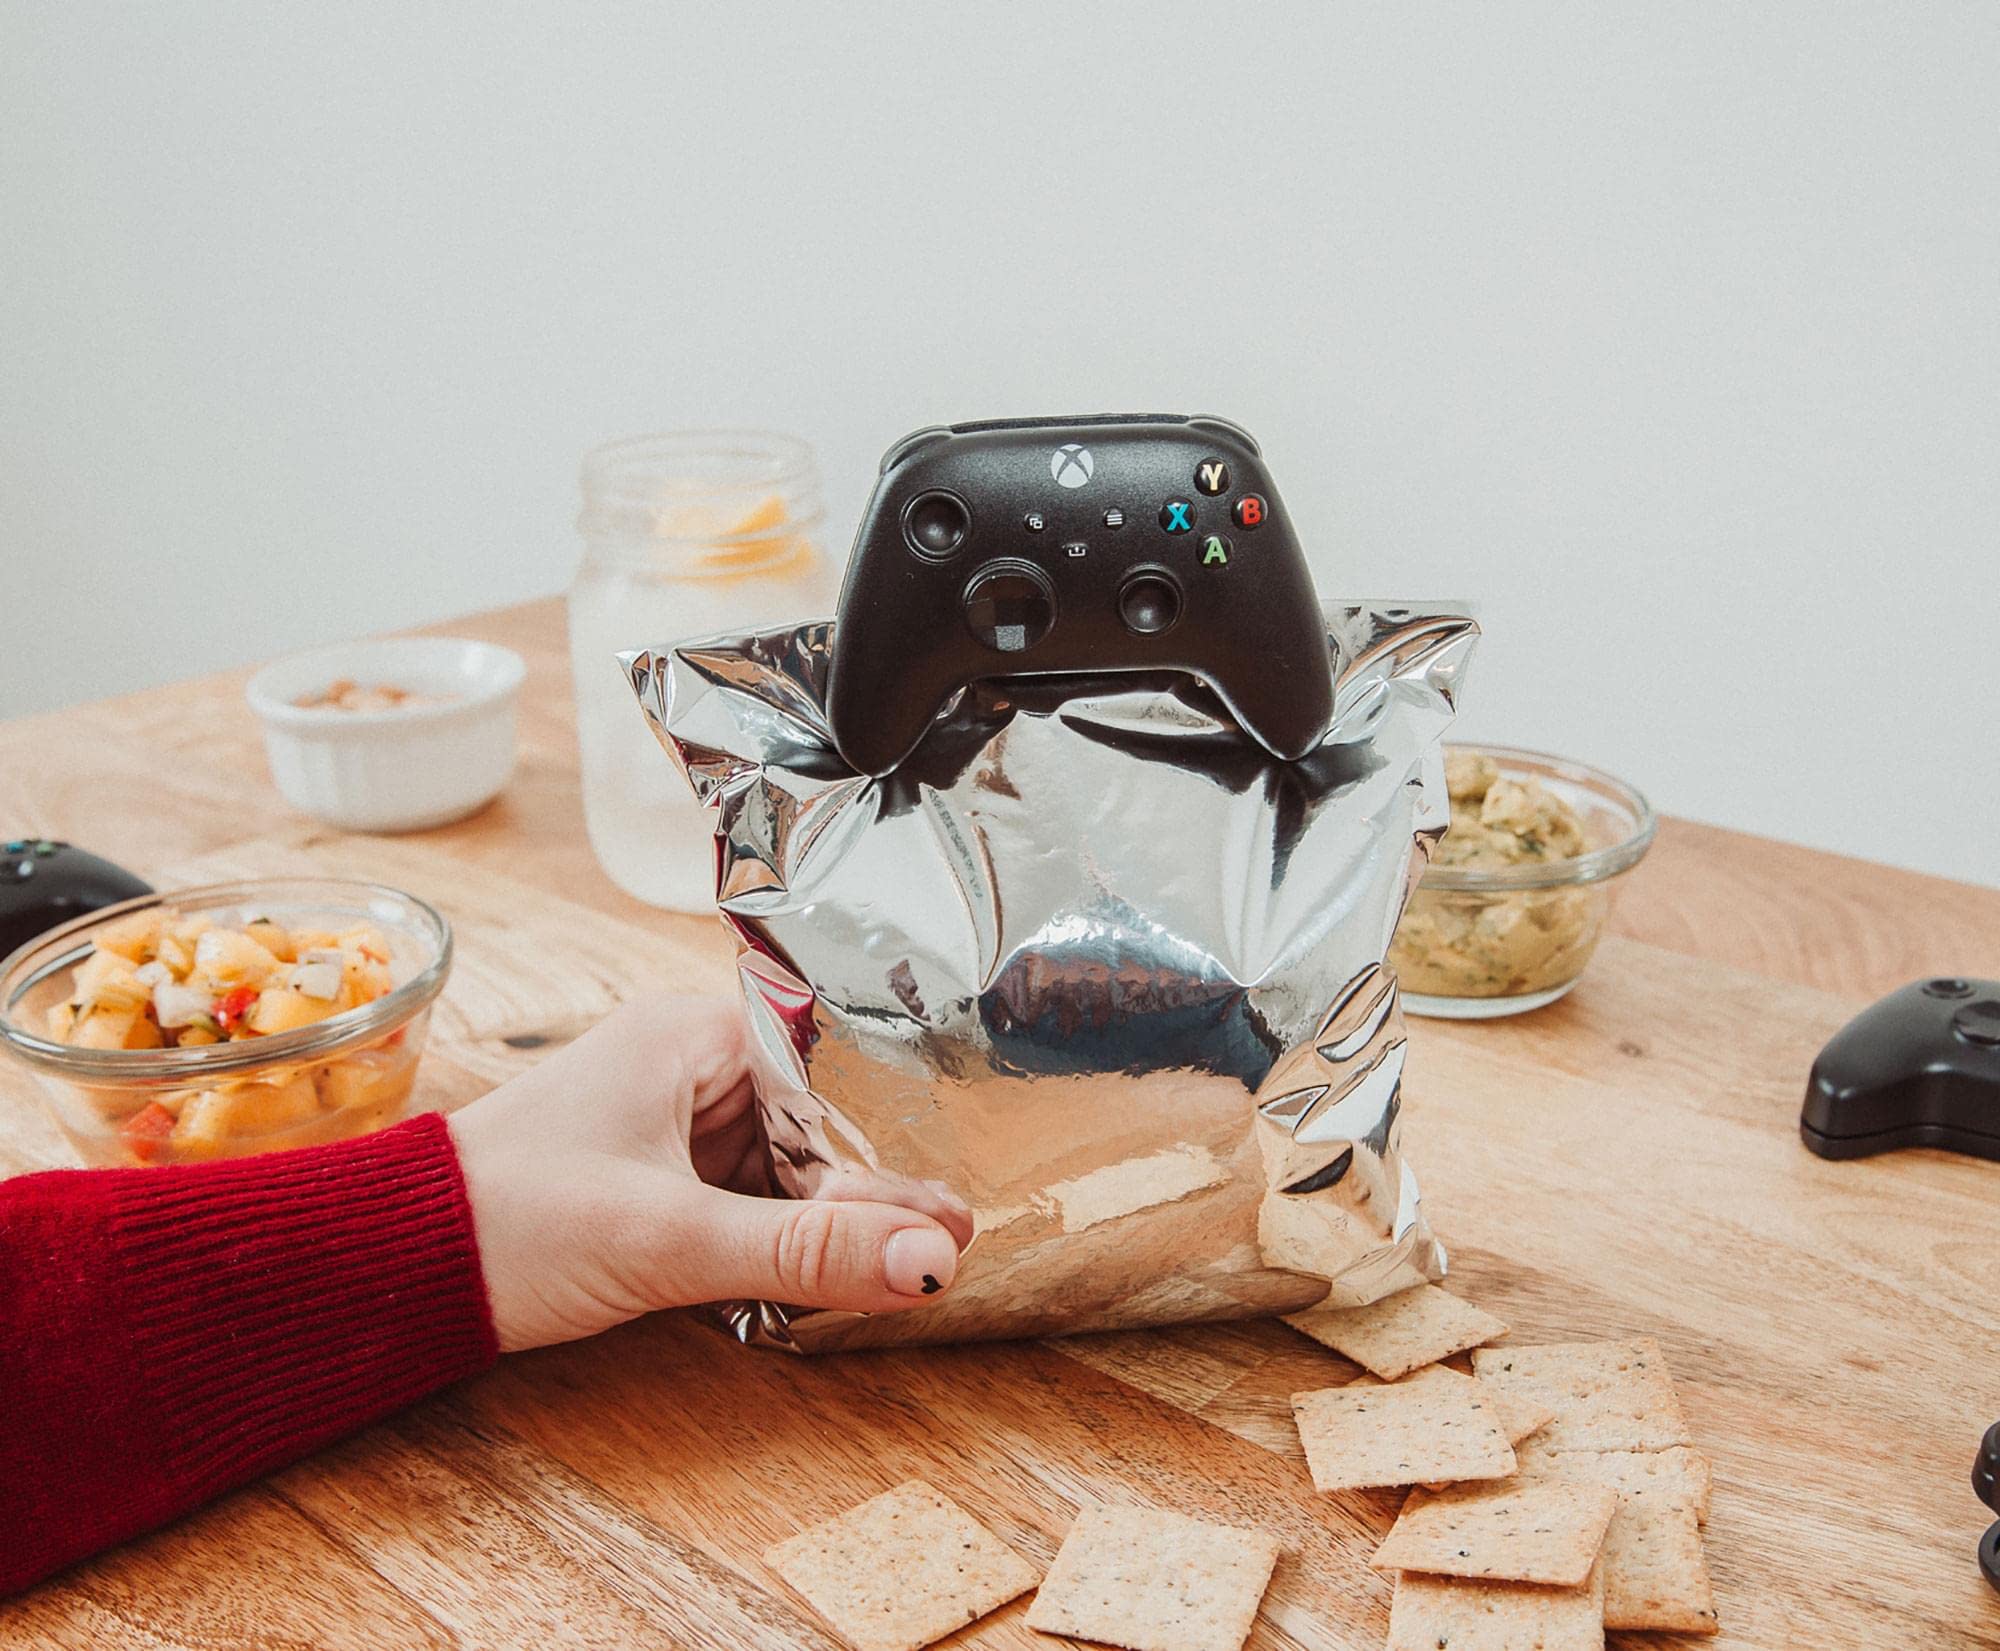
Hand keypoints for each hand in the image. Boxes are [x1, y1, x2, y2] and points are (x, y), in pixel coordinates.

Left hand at [449, 996, 968, 1352]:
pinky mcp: (656, 1179)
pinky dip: (785, 1238)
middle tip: (950, 1247)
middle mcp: (689, 1065)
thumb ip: (805, 1251)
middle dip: (872, 1185)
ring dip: (831, 1217)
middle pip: (820, 1119)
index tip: (957, 1185)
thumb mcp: (670, 1237)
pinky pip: (750, 1199)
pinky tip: (831, 1275)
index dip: (895, 1124)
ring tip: (913, 1265)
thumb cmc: (512, 1221)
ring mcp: (672, 1123)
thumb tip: (934, 1262)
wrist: (392, 1271)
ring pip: (789, 1165)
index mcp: (692, 1035)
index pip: (832, 1060)